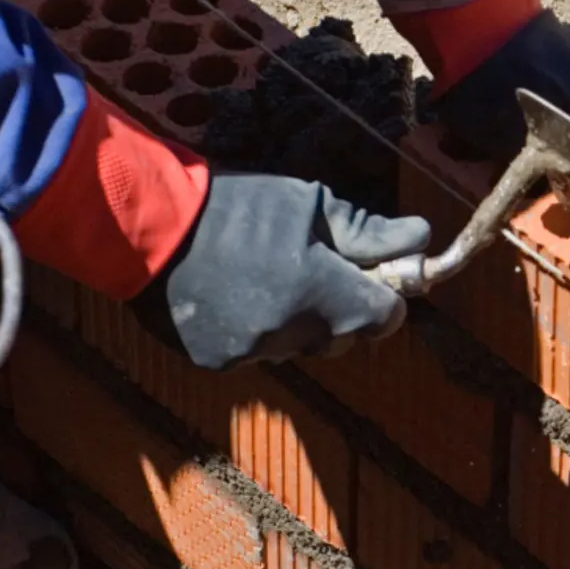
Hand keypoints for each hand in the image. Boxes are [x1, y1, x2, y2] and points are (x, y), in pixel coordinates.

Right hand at [128, 173, 430, 370]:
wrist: (146, 225)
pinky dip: (256, 332)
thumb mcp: (309, 205)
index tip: (369, 276)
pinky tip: (233, 296)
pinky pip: (258, 353)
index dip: (385, 296)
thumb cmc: (237, 207)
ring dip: (298, 322)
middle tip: (311, 269)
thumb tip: (422, 239)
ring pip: (301, 347)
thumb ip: (370, 232)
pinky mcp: (219, 363)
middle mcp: (292, 332)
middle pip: (344, 337)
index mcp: (323, 292)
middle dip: (341, 310)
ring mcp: (254, 353)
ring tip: (265, 279)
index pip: (386, 318)